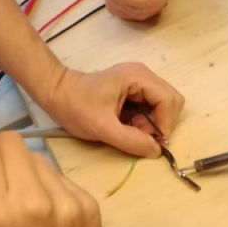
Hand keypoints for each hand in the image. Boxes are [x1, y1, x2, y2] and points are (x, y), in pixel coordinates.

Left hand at [46, 62, 184, 156]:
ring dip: (152, 124)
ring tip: (129, 130)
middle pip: (170, 102)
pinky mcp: (134, 91)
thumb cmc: (76, 107)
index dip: (165, 124)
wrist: (56, 94)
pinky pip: (151, 108)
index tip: (151, 142)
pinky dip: (145, 121)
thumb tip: (156, 150)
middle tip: (139, 135)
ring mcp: (139, 82)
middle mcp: (143, 76)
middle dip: (160, 123)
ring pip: (162, 106)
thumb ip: (131, 140)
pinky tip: (126, 126)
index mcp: (138, 77)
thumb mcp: (102, 128)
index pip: (169, 100)